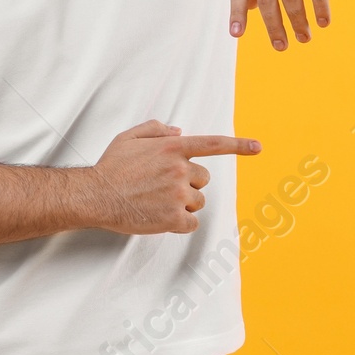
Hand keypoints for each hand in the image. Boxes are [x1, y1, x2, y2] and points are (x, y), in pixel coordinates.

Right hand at [81, 121, 260, 235]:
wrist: (96, 196)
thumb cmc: (111, 167)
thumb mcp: (129, 138)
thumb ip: (156, 130)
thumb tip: (178, 131)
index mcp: (173, 148)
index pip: (213, 144)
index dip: (239, 145)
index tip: (258, 147)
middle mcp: (180, 169)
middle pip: (203, 179)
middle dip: (187, 183)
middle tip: (161, 187)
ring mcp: (178, 195)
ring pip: (198, 202)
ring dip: (183, 204)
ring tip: (156, 202)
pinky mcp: (174, 218)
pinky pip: (191, 223)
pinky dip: (179, 224)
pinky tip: (159, 217)